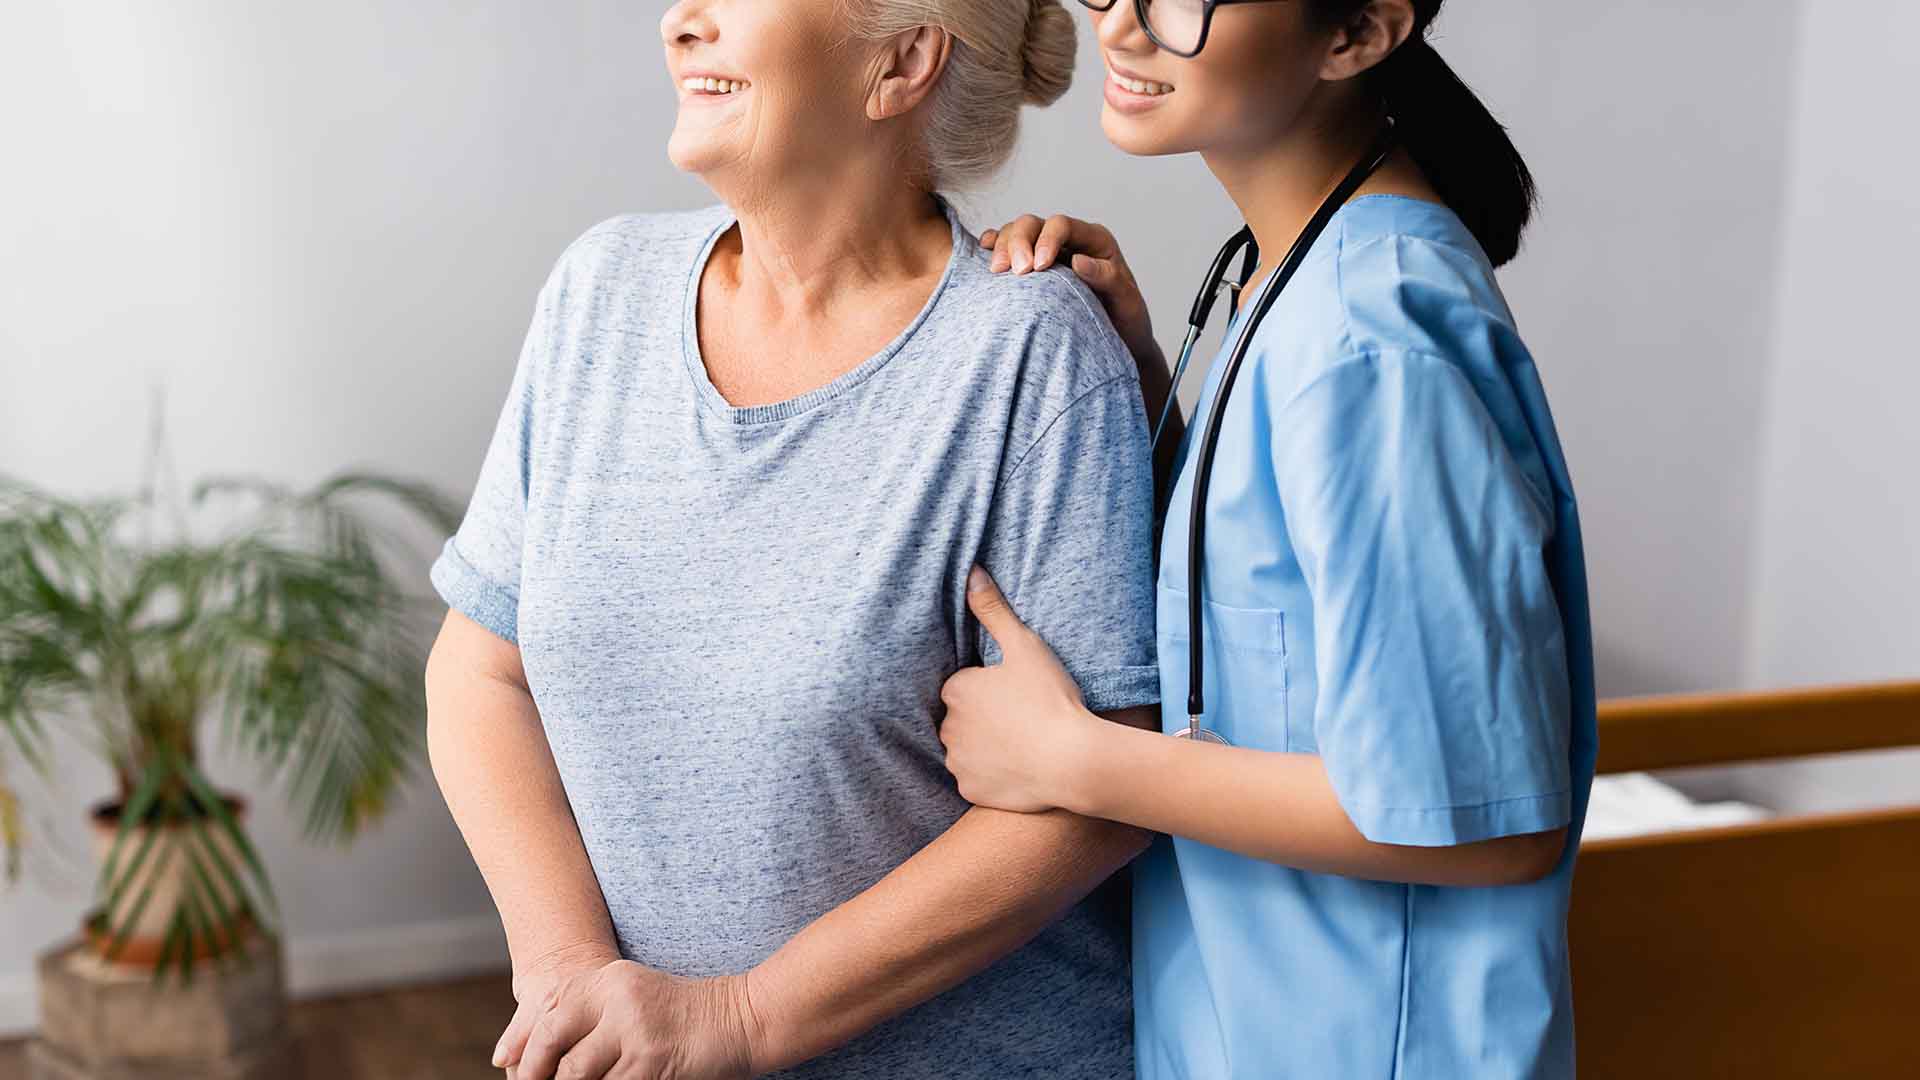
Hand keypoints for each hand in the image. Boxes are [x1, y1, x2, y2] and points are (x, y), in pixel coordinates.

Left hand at [495, 944, 758, 1079]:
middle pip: (554, 1043)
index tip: (519, 1075)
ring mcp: (634, 1029)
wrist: (743, 1018)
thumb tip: (523, 1055)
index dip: (527, 1052)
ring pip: (577, 1074)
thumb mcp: (633, 1001)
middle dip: (538, 1075)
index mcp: (608, 979)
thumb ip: (588, 1017)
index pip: (549, 1015)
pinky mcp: (650, 1059)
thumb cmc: (683, 1018)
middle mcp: (617, 998)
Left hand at [938, 567, 1100, 813]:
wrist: (1073, 760)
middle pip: (963, 717)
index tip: (1019, 692)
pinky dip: (994, 774)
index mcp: (956, 690)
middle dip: (985, 716)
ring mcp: (958, 761)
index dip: (992, 687)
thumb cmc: (1050, 699)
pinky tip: (1020, 767)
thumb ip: (993, 610)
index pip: (965, 685)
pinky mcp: (971, 789)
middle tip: (1024, 716)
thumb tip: (971, 573)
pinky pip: (977, 779)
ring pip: (968, 749)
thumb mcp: (1025, 646)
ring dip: (987, 746)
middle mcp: (947, 726)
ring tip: (1024, 742)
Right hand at [981, 214, 1161, 372]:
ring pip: (1015, 233)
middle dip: (1018, 243)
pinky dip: (993, 248)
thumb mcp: (1126, 301)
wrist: (1119, 343)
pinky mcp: (1030, 269)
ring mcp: (1046, 253)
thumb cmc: (1126, 321)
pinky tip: (984, 253)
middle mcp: (1067, 241)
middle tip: (1015, 273)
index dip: (1046, 239)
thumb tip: (1078, 261)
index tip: (1038, 267)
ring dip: (1003, 248)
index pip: (1062, 225)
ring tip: (998, 272)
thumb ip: (1107, 279)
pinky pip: (1006, 249)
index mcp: (1093, 240)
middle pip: (1033, 224)